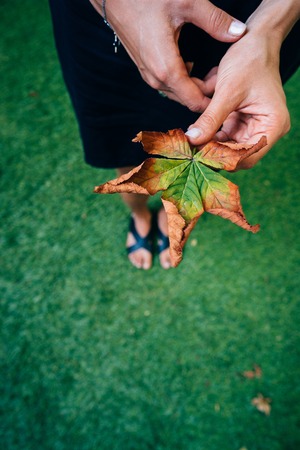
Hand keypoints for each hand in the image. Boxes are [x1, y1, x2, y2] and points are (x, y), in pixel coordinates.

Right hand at [89, 0, 245, 111]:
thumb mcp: (187, 3)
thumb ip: (215, 21)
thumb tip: (240, 33)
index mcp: (166, 68)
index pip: (194, 101)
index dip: (214, 103)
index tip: (230, 94)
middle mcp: (155, 77)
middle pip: (187, 99)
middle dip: (206, 94)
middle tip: (225, 78)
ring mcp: (149, 74)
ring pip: (177, 92)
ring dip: (195, 88)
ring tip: (213, 73)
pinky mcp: (145, 68)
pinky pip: (168, 84)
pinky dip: (183, 81)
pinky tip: (193, 66)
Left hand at [186, 0, 299, 168]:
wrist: (255, 40)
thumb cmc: (249, 61)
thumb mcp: (228, 91)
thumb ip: (210, 119)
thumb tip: (192, 140)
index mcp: (272, 126)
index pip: (247, 157)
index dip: (224, 159)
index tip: (200, 156)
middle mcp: (265, 130)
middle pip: (237, 154)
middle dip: (214, 151)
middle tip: (190, 149)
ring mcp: (253, 126)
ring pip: (227, 146)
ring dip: (209, 142)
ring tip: (190, 138)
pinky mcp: (241, 121)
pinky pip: (223, 134)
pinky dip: (210, 131)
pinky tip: (196, 127)